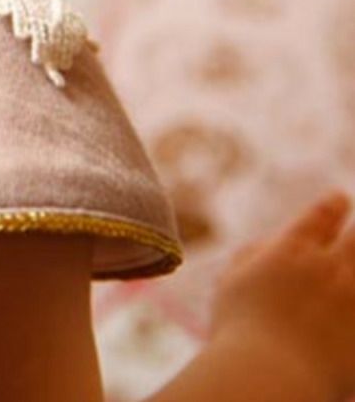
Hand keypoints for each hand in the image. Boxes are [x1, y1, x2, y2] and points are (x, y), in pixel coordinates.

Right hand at [209, 189, 354, 400]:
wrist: (268, 375)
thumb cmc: (240, 328)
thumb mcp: (231, 281)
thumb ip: (253, 255)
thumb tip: (273, 245)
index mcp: (293, 250)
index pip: (323, 215)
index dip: (334, 205)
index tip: (340, 199)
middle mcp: (330, 268)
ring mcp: (354, 301)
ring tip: (353, 269)